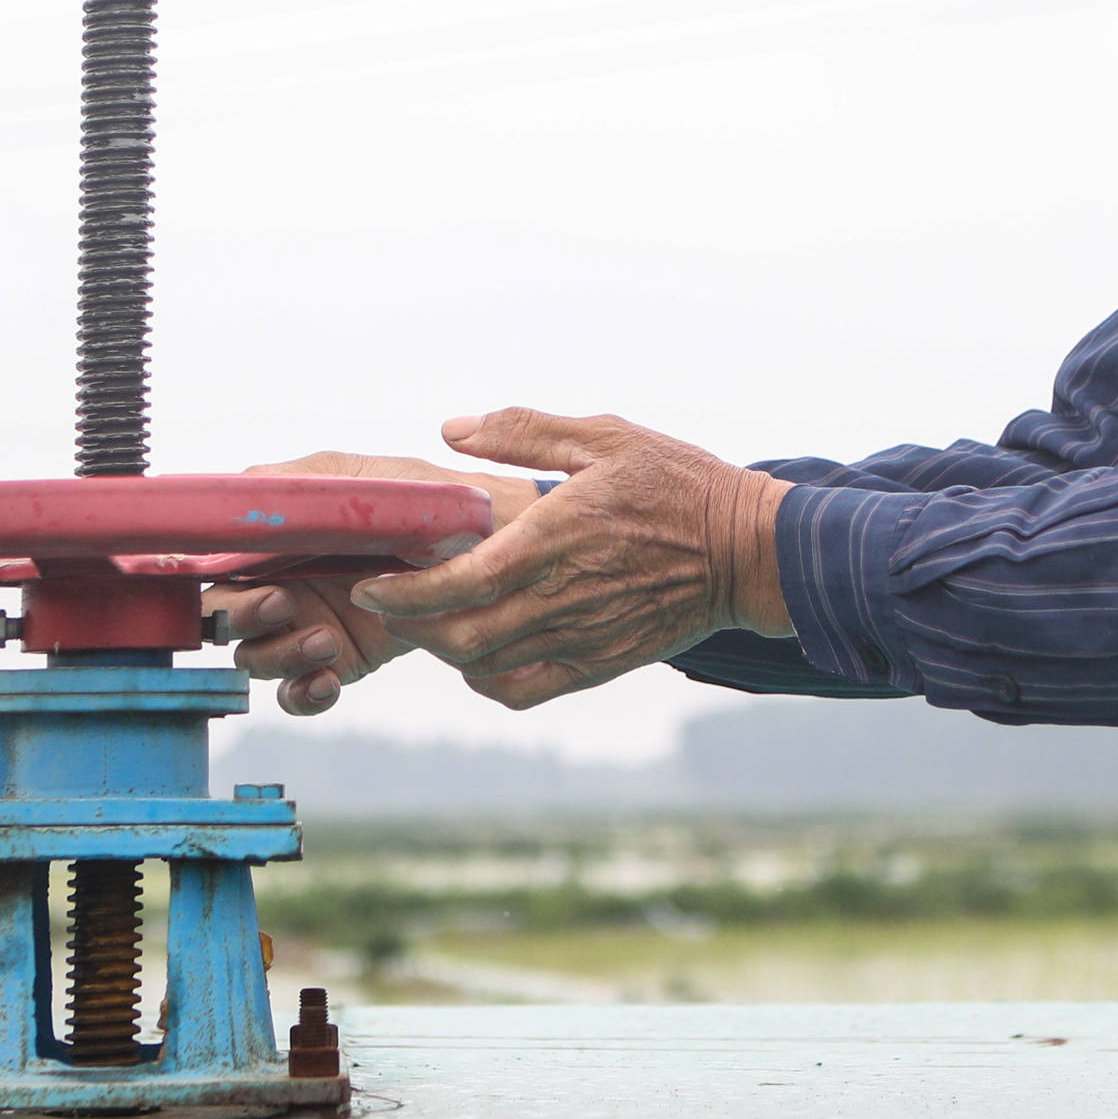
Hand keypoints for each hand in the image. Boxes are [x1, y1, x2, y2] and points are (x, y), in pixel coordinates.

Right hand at [217, 450, 547, 716]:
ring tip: (325, 640)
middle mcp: (283, 581)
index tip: (230, 578)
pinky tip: (326, 681)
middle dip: (242, 617)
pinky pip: (300, 689)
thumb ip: (292, 484)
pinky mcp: (341, 659)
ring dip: (279, 655)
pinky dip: (303, 693)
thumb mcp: (358, 479)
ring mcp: (309, 623)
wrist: (490, 548)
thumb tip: (235, 491)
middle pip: (226, 618)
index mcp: (276, 539)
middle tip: (283, 605)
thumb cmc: (424, 500)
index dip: (209, 579)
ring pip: (257, 658)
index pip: (215, 567)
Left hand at [344, 408, 792, 711]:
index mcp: (556, 537)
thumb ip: (524, 429)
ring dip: (443, 647)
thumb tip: (452, 429)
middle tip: (391, 599)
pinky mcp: (599, 664)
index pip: (460, 582)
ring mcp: (580, 637)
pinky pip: (524, 689)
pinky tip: (478, 655)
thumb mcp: (605, 436)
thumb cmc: (676, 484)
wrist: (746, 550)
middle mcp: (562, 597)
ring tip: (429, 617)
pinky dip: (487, 680)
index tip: (371, 583)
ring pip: (484, 665)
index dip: (404, 592)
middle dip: (411, 624)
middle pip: (459, 636)